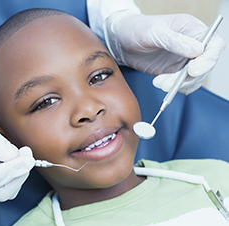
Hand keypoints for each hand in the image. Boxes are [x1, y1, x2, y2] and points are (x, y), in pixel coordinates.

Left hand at [104, 12, 225, 93]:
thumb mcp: (154, 32)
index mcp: (191, 29)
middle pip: (205, 65)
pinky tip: (160, 83)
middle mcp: (191, 45)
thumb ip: (175, 41)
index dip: (208, 60)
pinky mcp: (173, 71)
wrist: (121, 40)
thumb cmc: (136, 29)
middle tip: (167, 82)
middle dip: (188, 77)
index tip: (193, 70)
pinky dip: (174, 88)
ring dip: (178, 85)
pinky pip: (182, 84)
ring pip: (194, 78)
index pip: (214, 45)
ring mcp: (183, 59)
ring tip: (159, 82)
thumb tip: (198, 50)